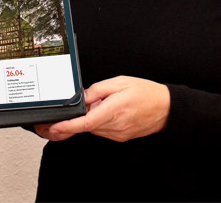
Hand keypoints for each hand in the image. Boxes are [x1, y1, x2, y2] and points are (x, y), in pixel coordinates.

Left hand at [36, 76, 169, 142]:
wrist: (166, 108)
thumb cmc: (145, 93)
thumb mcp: (119, 83)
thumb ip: (97, 90)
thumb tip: (81, 97)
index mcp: (113, 111)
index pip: (84, 123)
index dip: (67, 126)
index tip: (54, 127)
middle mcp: (114, 126)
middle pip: (85, 126)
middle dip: (72, 122)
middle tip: (65, 116)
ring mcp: (117, 133)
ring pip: (93, 129)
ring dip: (87, 120)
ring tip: (96, 106)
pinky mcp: (120, 136)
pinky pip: (101, 130)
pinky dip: (96, 122)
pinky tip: (102, 112)